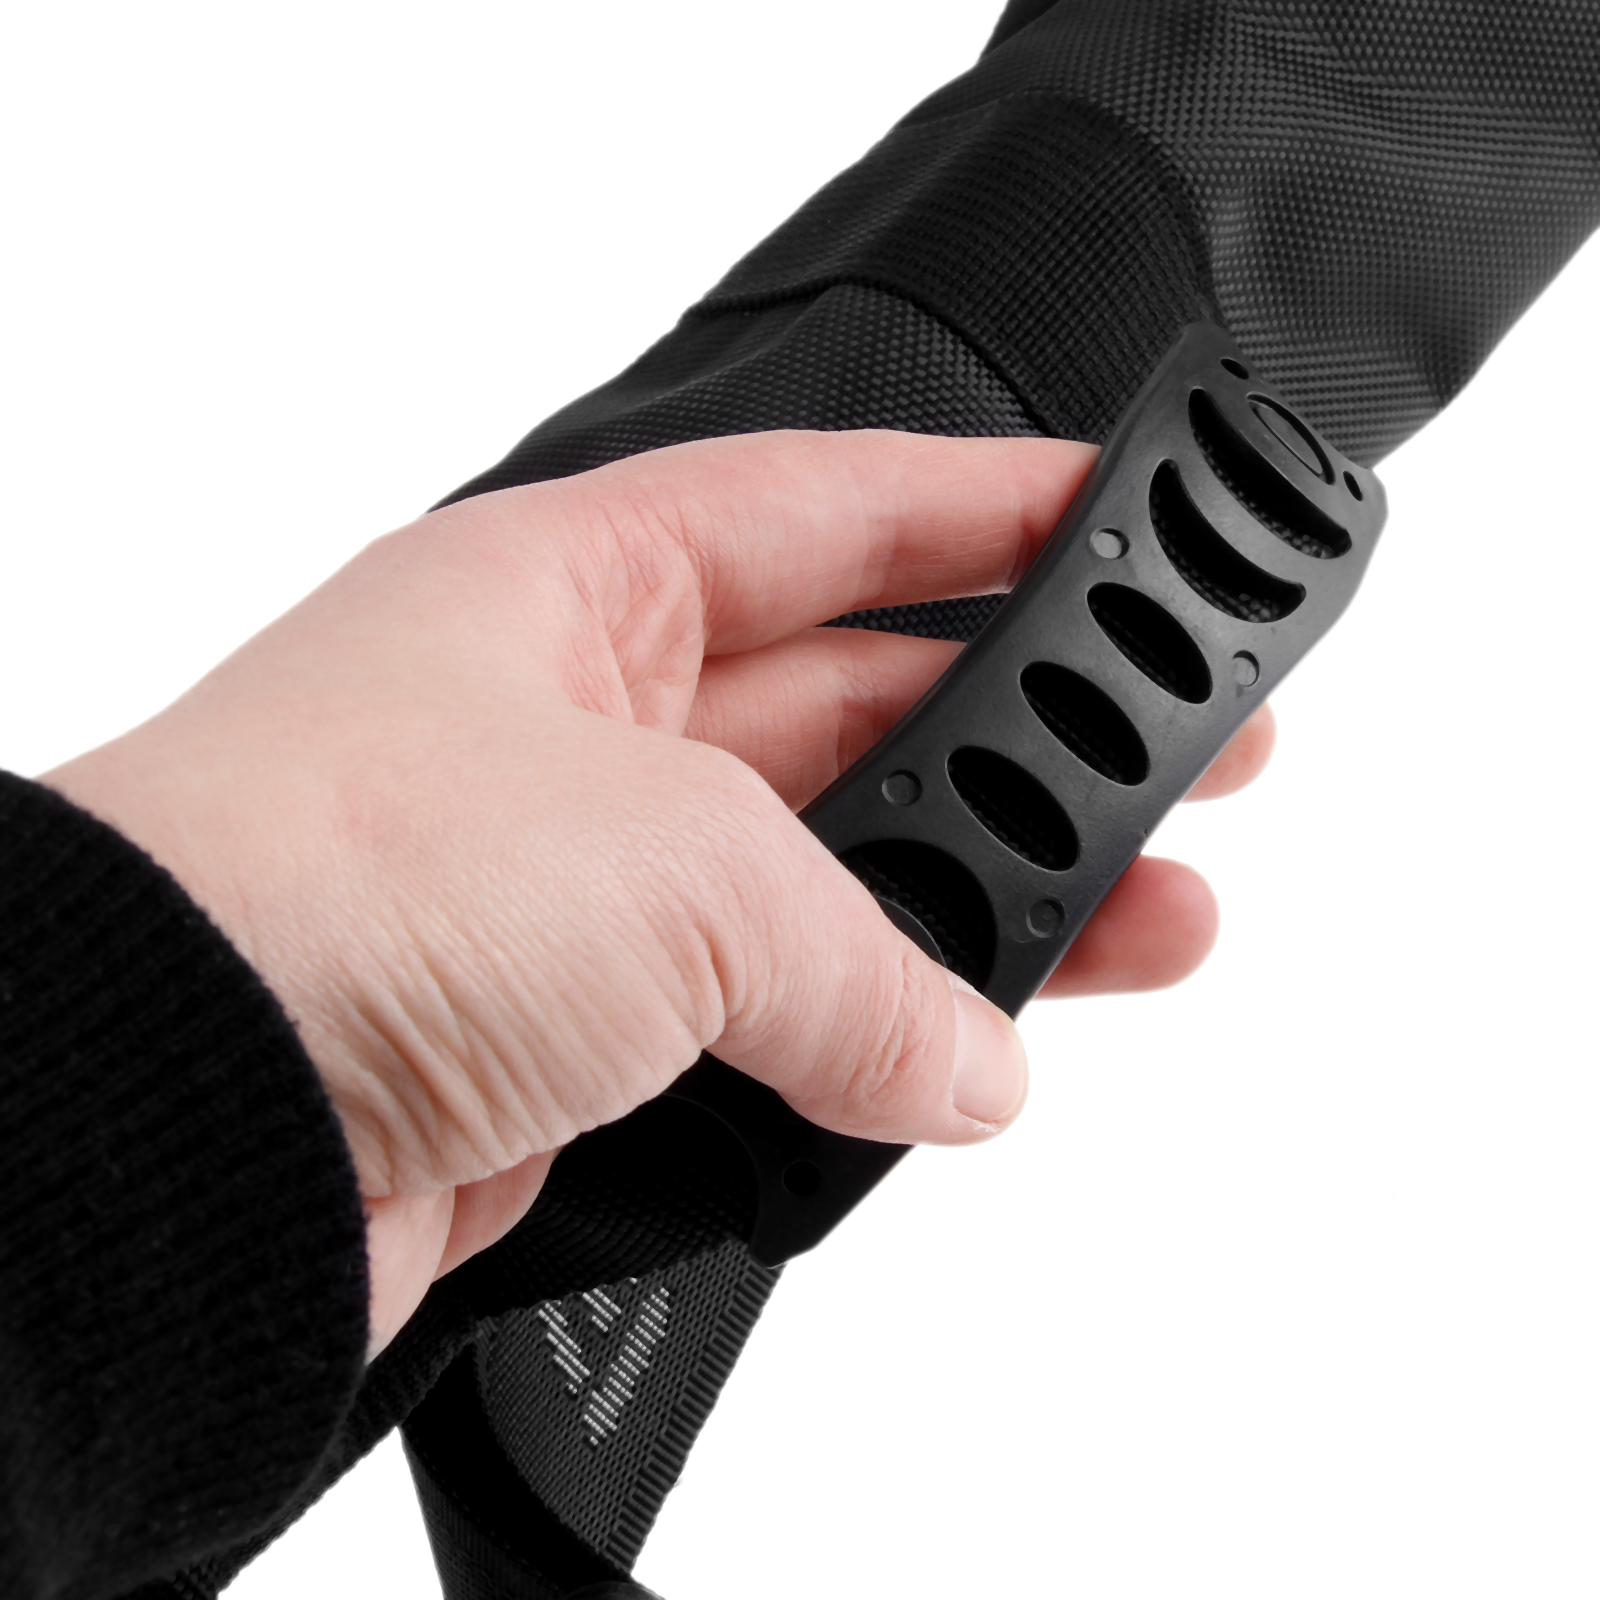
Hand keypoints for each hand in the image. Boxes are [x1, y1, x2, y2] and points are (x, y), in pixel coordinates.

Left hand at [45, 431, 1271, 1351]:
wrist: (159, 1121)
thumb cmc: (332, 892)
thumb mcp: (669, 868)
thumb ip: (859, 961)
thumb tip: (968, 1061)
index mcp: (577, 592)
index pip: (831, 511)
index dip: (990, 507)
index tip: (1123, 520)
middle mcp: (581, 730)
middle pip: (862, 708)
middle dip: (1033, 736)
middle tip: (1187, 753)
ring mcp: (583, 893)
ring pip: (837, 885)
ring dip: (988, 911)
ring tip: (1151, 922)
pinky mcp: (577, 1043)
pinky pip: (776, 1025)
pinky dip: (875, 1049)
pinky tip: (974, 1064)